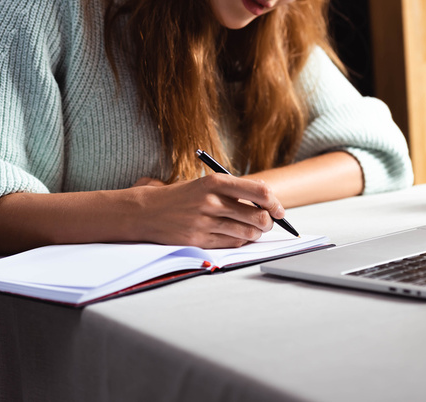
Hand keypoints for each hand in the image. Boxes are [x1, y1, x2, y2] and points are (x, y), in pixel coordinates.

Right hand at [131, 174, 285, 248]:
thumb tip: (266, 195)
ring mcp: (205, 222)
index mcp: (215, 182)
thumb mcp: (206, 183)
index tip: (279, 210)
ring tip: (255, 231)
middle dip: (269, 222)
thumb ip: (234, 188)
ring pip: (248, 233)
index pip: (259, 192)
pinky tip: (240, 237)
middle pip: (258, 216)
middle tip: (268, 223)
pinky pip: (232, 243)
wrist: (146, 211)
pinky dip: (242, 241)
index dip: (275, 203)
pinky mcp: (199, 240)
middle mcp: (211, 201)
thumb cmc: (182, 196)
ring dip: (257, 234)